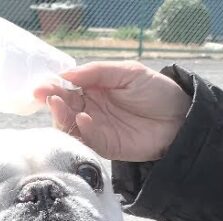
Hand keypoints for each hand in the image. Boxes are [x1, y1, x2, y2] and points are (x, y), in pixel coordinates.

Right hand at [33, 61, 190, 161]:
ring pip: (69, 126)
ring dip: (62, 117)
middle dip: (52, 101)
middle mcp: (90, 109)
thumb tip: (66, 74)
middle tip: (47, 96)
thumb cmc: (156, 91)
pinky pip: (87, 140)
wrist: (180, 118)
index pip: (66, 88)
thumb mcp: (128, 72)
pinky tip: (83, 118)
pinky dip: (82, 130)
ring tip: (60, 106)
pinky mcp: (105, 146)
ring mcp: (96, 129)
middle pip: (63, 107)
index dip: (52, 86)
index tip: (42, 85)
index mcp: (93, 89)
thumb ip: (97, 72)